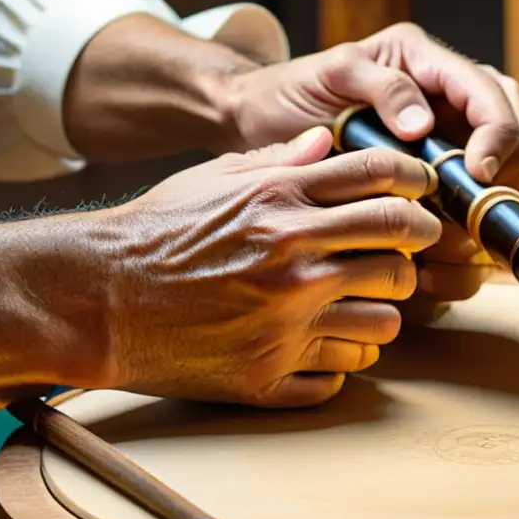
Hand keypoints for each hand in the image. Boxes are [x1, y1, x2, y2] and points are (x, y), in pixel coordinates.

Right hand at [71, 126, 441, 406]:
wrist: (97, 297)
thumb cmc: (155, 230)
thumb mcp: (212, 179)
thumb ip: (278, 159)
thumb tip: (329, 142)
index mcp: (278, 200)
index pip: (383, 178)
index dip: (417, 182)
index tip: (421, 196)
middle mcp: (290, 258)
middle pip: (399, 247)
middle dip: (415, 246)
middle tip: (405, 251)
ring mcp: (282, 322)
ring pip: (386, 322)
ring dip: (381, 311)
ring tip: (359, 305)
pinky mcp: (266, 376)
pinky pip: (342, 376)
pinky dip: (339, 362)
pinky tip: (319, 345)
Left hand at [224, 22, 518, 302]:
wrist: (263, 122)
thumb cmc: (293, 92)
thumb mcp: (331, 74)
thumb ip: (379, 86)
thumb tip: (422, 124)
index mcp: (431, 63)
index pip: (495, 96)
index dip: (498, 137)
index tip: (477, 175)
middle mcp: (454, 99)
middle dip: (516, 174)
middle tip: (483, 213)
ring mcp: (454, 139)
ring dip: (510, 204)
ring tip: (477, 235)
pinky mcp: (443, 179)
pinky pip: (491, 201)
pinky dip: (489, 227)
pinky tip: (470, 250)